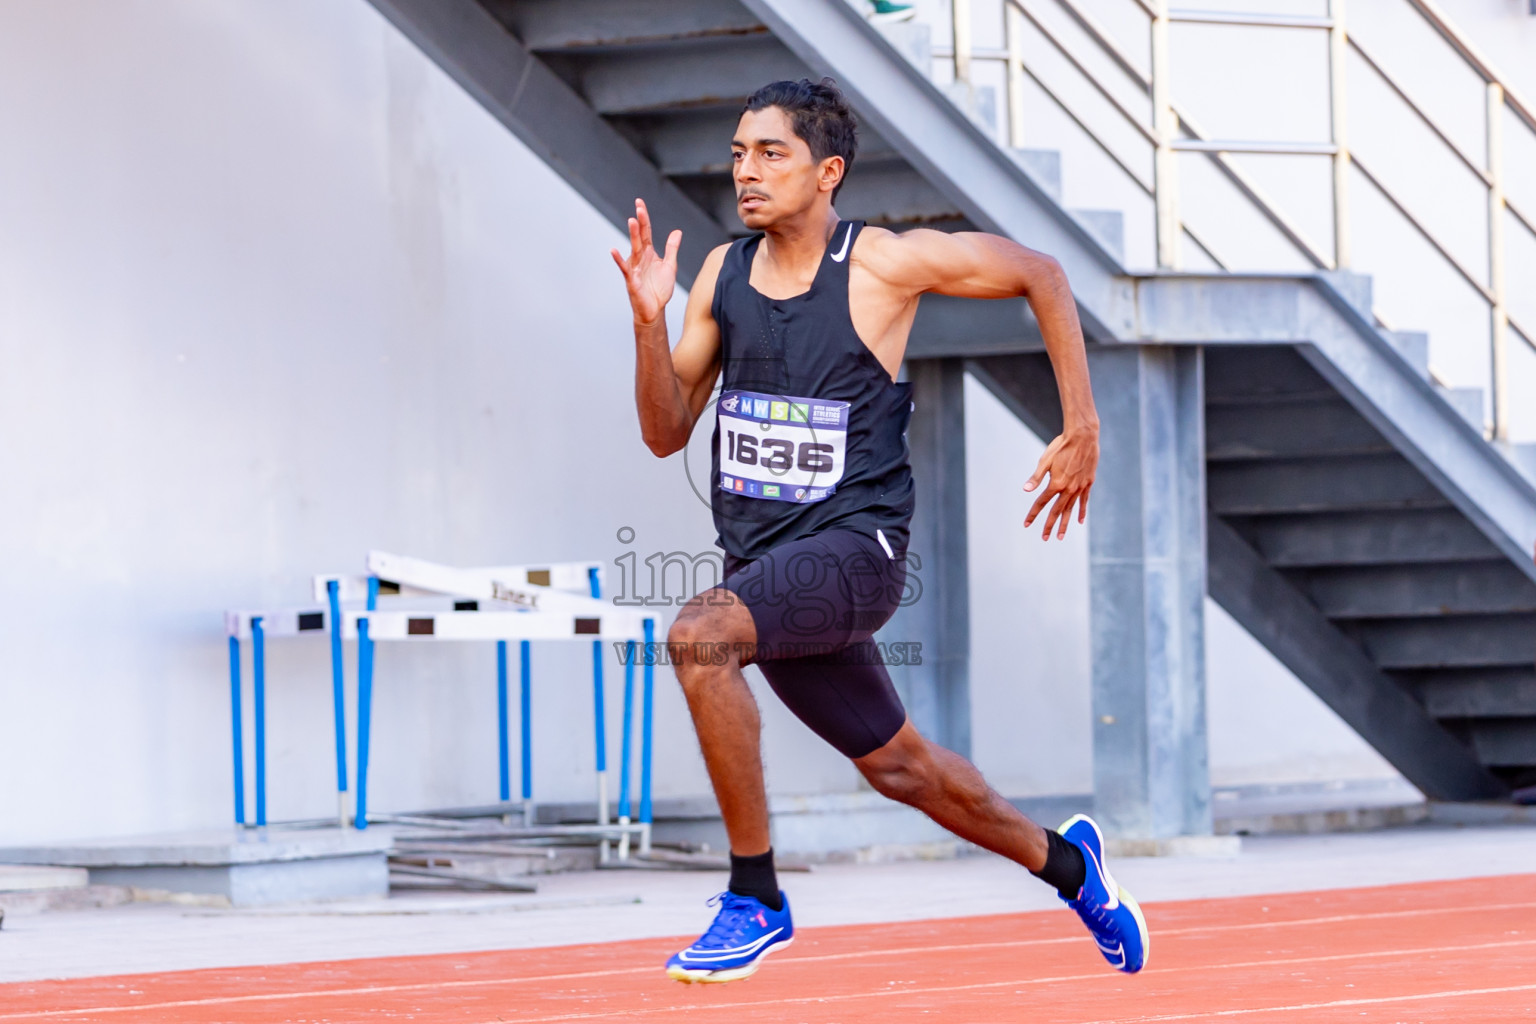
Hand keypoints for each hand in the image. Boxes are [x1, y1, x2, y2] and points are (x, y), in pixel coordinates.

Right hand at [609, 198, 680, 325]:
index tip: (639, 203)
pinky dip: (619, 260)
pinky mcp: (632, 280)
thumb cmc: (659, 290)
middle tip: (638, 207)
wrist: (655, 310)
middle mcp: (640, 258)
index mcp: (649, 253)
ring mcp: (635, 268)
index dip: (644, 218)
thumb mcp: (670, 266)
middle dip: (639, 222)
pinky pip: (625, 268)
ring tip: (632, 221)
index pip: (646, 232)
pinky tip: (614, 250)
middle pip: (640, 237)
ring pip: (634, 249)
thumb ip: (672, 248)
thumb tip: (677, 231)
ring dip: (633, 235)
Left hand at [1023, 427, 1097, 540]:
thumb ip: (1036, 477)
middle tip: (1044, 538)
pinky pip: (1084, 501)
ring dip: (1064, 523)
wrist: (1083, 437)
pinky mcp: (1088, 483)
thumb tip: (1025, 489)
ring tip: (1060, 536)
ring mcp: (1080, 487)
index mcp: (1056, 484)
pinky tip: (1080, 521)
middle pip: (1056, 511)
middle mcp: (1068, 489)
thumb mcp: (1045, 461)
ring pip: (1070, 509)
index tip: (1026, 524)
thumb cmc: (1061, 446)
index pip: (1041, 503)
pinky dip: (1081, 511)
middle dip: (1049, 525)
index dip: (1033, 514)